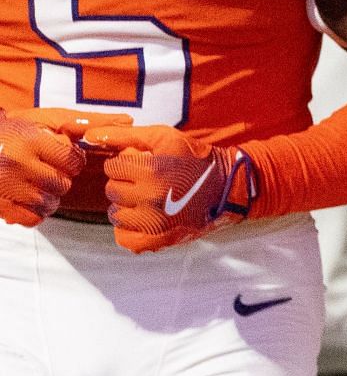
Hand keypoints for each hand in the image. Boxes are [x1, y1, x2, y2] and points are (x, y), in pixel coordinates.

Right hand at [0, 107, 130, 225]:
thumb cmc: (19, 129)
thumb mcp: (50, 119)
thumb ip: (89, 121)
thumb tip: (129, 120)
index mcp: (32, 141)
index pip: (72, 162)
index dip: (73, 160)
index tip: (62, 156)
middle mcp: (17, 164)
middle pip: (62, 184)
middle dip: (61, 178)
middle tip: (48, 169)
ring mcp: (5, 187)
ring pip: (48, 203)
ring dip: (50, 196)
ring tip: (39, 183)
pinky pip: (31, 219)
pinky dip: (35, 212)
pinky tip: (29, 197)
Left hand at [84, 124, 253, 252]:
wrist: (227, 187)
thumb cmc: (195, 159)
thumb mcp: (164, 137)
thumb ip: (125, 135)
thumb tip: (90, 136)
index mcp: (151, 171)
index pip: (112, 167)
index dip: (126, 162)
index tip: (143, 163)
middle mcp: (150, 198)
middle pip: (112, 190)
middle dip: (126, 183)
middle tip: (147, 180)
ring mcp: (154, 222)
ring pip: (116, 214)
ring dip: (127, 205)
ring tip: (147, 198)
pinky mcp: (159, 239)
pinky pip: (124, 238)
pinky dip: (129, 229)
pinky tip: (143, 218)